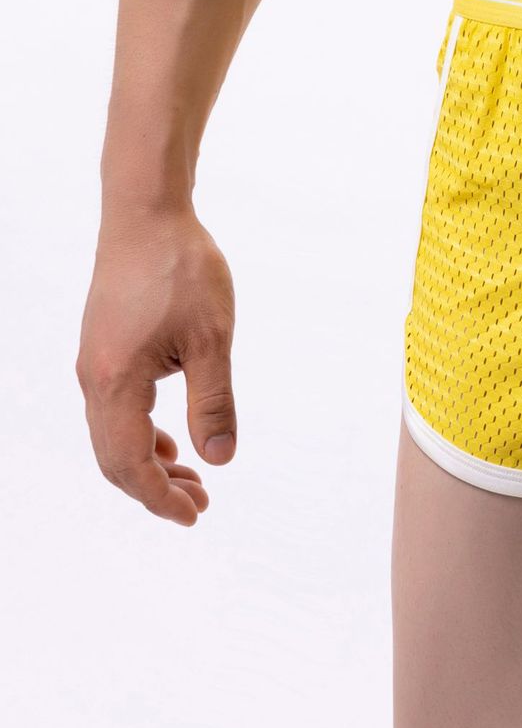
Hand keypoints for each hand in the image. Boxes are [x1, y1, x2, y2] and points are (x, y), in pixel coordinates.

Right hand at [77, 206, 236, 525]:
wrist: (146, 213)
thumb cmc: (182, 269)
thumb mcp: (212, 339)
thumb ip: (214, 401)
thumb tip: (220, 459)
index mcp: (115, 382)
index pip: (130, 463)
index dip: (160, 497)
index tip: (195, 514)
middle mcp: (93, 379)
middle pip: (114, 458)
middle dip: (154, 487)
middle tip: (200, 503)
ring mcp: (94, 363)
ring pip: (112, 435)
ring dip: (148, 461)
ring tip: (192, 476)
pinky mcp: (103, 348)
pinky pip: (113, 409)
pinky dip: (140, 433)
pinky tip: (171, 436)